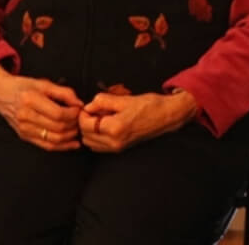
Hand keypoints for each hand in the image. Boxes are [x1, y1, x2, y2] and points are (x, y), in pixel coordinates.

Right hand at [0, 64, 82, 150]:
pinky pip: (46, 145)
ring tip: (77, 130)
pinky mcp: (24, 136)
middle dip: (73, 125)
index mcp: (30, 100)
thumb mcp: (43, 83)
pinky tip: (72, 143)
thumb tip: (79, 104)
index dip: (73, 114)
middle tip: (80, 120)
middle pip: (57, 127)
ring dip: (70, 137)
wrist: (1, 94)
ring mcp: (24, 129)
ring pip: (53, 139)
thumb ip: (63, 92)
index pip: (58, 114)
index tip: (79, 110)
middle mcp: (25, 116)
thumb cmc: (23, 87)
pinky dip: (62, 146)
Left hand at [78, 90, 197, 152]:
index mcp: (114, 128)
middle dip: (85, 122)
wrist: (165, 116)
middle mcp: (114, 141)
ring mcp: (117, 147)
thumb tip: (89, 105)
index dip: (83, 114)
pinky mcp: (121, 148)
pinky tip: (105, 125)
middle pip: (86, 135)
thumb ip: (102, 101)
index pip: (85, 125)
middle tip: (93, 110)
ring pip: (90, 143)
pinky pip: (99, 146)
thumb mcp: (124, 99)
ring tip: (99, 118)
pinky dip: (96, 137)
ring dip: (90, 130)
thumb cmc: (148, 106)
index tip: (88, 106)